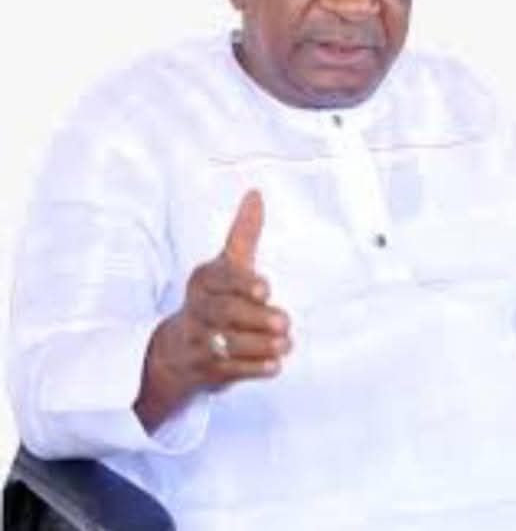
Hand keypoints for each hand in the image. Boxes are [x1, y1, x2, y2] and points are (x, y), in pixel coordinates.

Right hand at [134, 189, 291, 429]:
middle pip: (224, 313)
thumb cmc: (215, 298)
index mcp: (203, 281)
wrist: (179, 351)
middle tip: (284, 321)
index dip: (242, 284)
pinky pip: (230, 372)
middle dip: (255, 318)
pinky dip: (253, 369)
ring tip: (285, 343)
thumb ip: (244, 234)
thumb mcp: (227, 265)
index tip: (265, 289)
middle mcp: (198, 310)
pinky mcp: (208, 371)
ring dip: (260, 345)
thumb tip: (255, 194)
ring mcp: (200, 342)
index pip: (219, 280)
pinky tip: (274, 365)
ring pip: (228, 344)